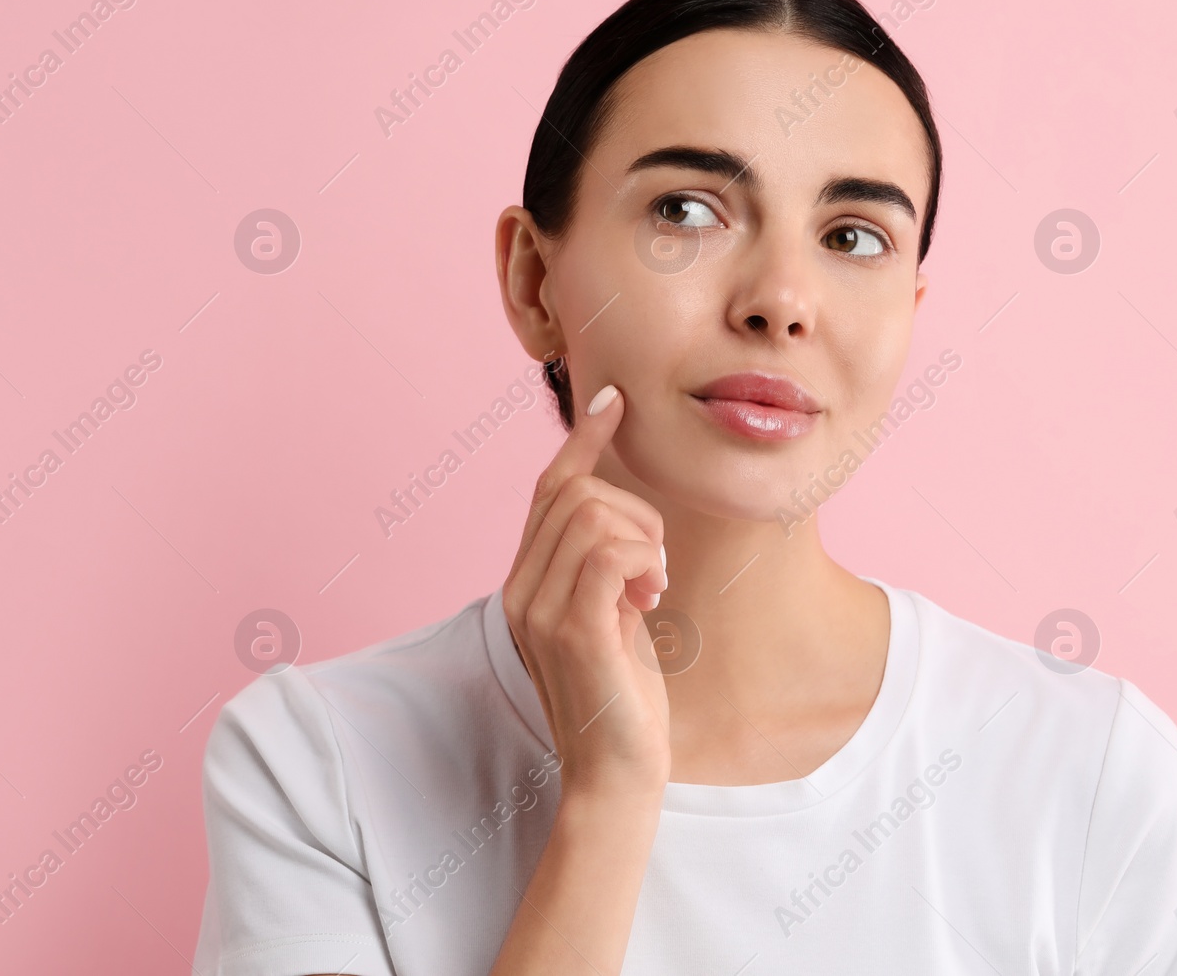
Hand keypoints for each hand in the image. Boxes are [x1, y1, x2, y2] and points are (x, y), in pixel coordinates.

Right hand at [502, 383, 670, 804]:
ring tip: (653, 586)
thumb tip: (624, 514)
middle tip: (656, 566)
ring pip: (592, 514)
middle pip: (573, 491)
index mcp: (526, 583)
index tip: (614, 401)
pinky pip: (609, 550)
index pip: (548, 488)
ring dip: (643, 538)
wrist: (615, 775)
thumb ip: (604, 569)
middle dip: (633, 511)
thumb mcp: (611, 617)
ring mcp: (539, 608)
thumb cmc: (622, 699)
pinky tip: (651, 597)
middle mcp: (520, 589)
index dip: (581, 438)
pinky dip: (642, 560)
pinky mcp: (571, 628)